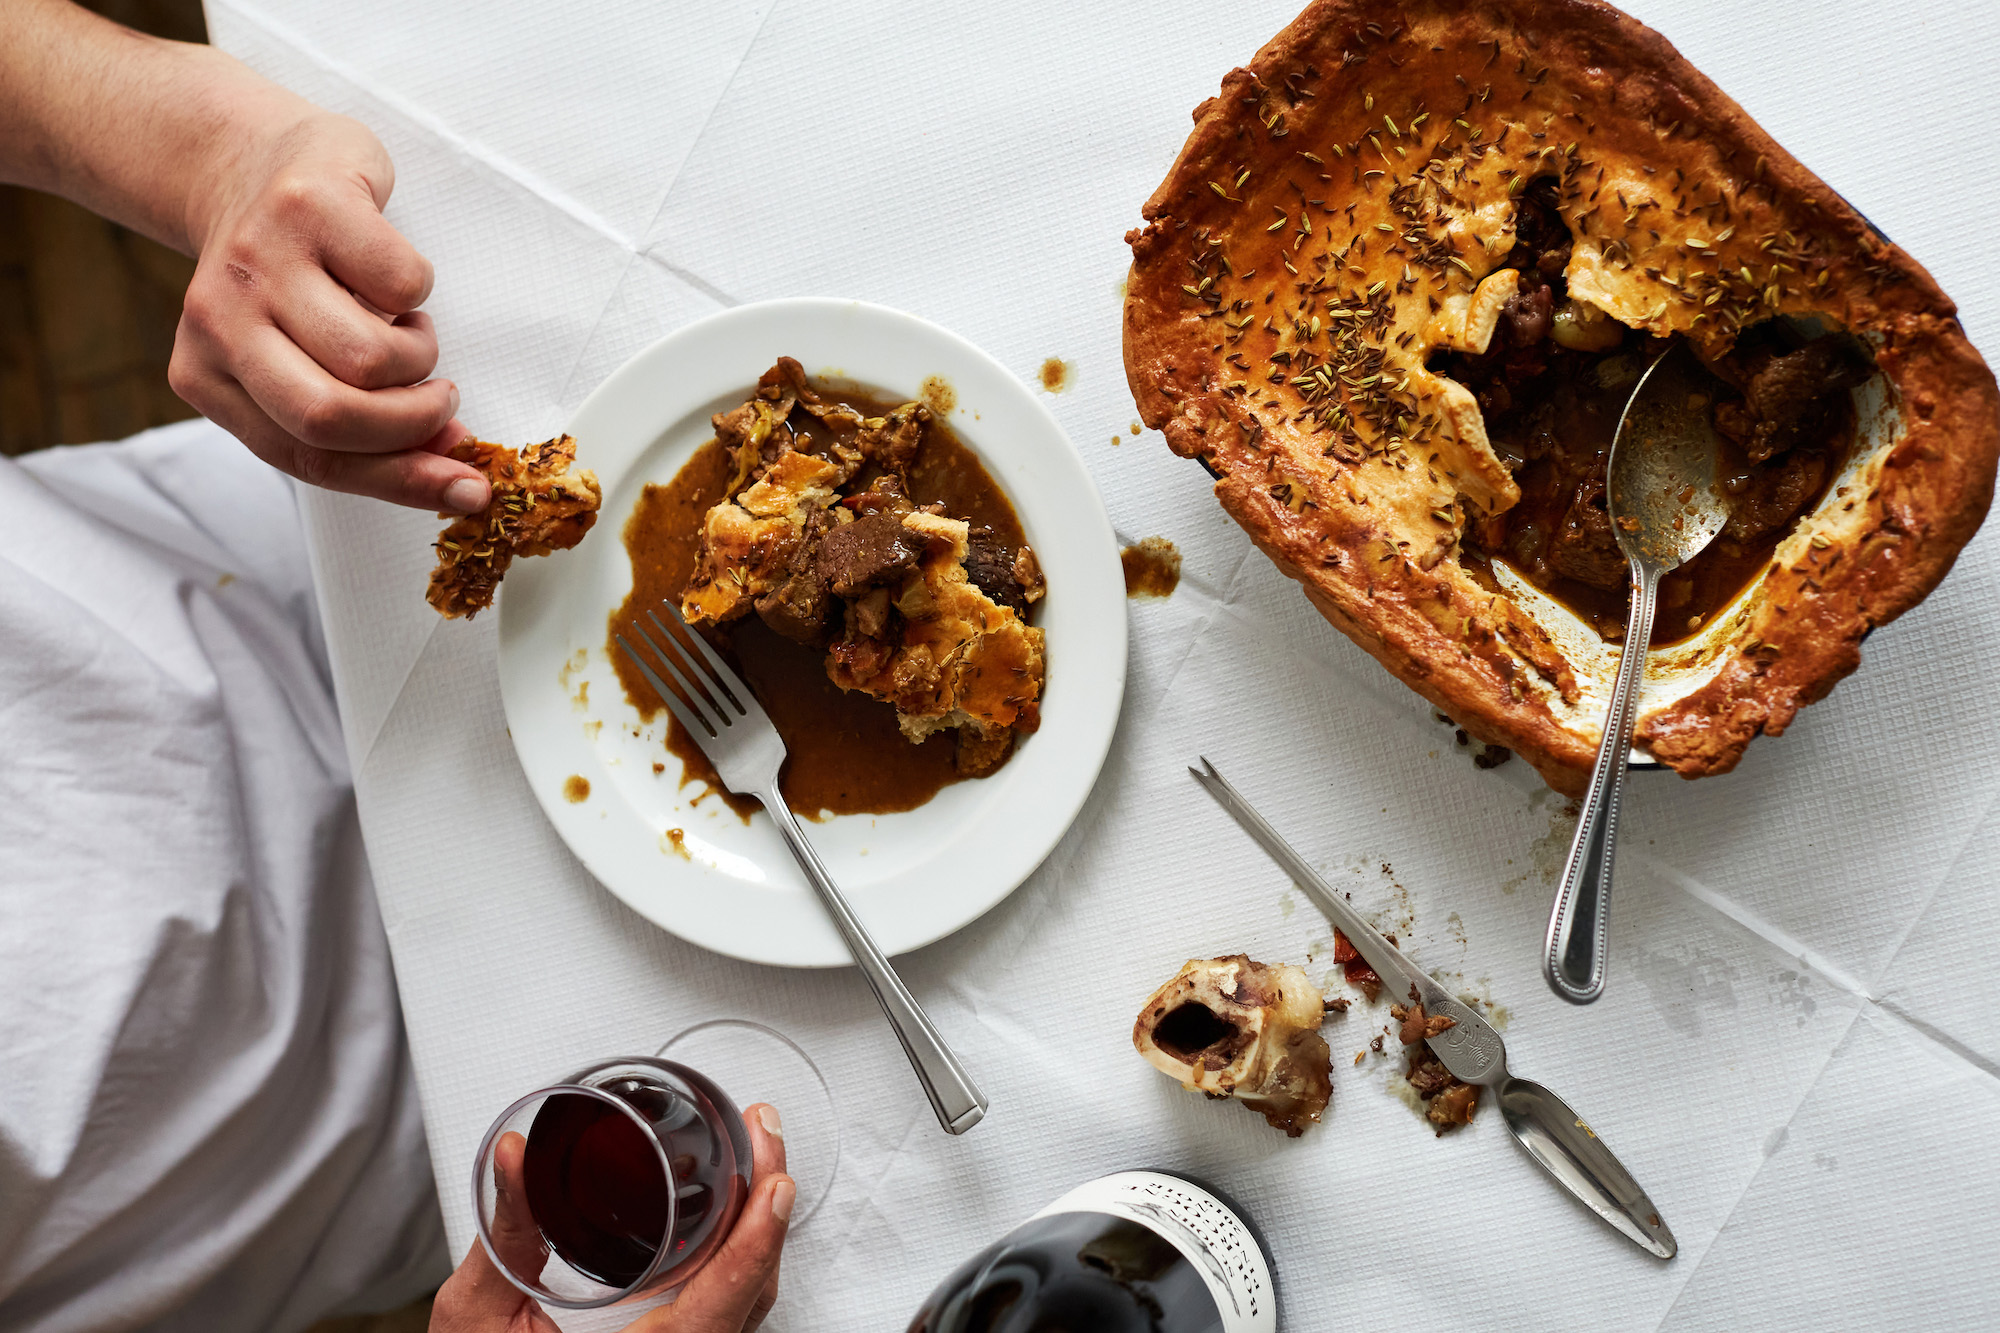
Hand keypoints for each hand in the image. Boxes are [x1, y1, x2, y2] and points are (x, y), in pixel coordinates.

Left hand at [170, 109, 488, 512]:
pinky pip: (401, 284)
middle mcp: (217, 319)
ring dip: (420, 355)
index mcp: (205, 374)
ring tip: (410, 331)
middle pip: (330, 416)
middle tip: (439, 399)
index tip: (466, 490)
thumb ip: (361, 428)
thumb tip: (455, 474)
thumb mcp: (303, 362)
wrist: (254, 162)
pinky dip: (419, 292)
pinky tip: (394, 280)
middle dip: (410, 423)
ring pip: (370, 357)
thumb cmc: (295, 278)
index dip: (399, 480)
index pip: (309, 457)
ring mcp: (260, 258)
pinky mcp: (309, 204)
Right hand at [431, 1103, 793, 1332]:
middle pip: (751, 1296)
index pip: (716, 1314)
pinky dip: (741, 1256)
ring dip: (760, 1231)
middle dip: (766, 1212)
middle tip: (765, 1137)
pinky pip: (730, 1309)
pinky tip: (737, 1209)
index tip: (775, 1187)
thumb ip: (504, 1237)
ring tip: (759, 1158)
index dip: (753, 1248)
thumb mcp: (477, 1316)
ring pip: (749, 1303)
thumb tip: (513, 1156)